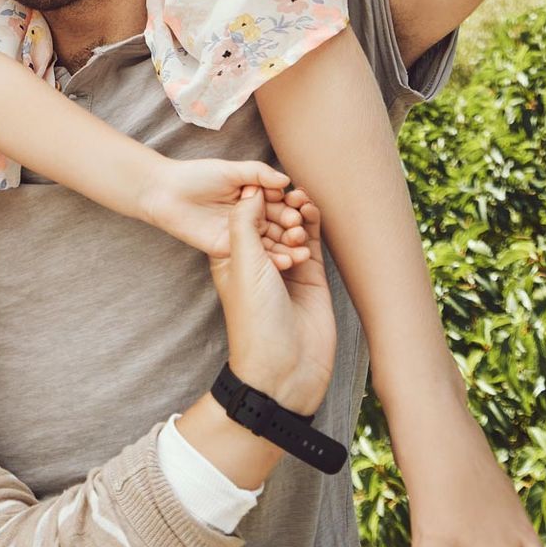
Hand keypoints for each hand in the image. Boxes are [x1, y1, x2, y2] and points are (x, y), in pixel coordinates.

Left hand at [137, 158, 313, 269]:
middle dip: (290, 227)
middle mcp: (250, 218)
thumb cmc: (195, 176)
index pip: (278, 204)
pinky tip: (285, 261)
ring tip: (299, 247)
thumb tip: (284, 180)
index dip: (290, 206)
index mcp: (252, 198)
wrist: (164, 192)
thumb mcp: (230, 171)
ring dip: (286, 247)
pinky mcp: (226, 249)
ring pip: (268, 242)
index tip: (300, 205)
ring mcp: (240, 235)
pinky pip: (252, 255)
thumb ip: (257, 174)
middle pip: (276, 224)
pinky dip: (271, 260)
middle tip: (297, 228)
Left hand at [209, 188, 335, 415]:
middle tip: (285, 192)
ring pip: (293, 229)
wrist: (285, 367)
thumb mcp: (244, 264)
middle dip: (278, 204)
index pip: (242, 217)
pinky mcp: (312, 279)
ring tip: (299, 202)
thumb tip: (251, 190)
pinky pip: (313, 244)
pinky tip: (313, 211)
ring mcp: (287, 269)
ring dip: (296, 214)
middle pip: (270, 220)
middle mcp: (259, 262)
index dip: (252, 198)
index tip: (261, 179)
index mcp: (231, 258)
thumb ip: (246, 224)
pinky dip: (314, 226)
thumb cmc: (255, 319)